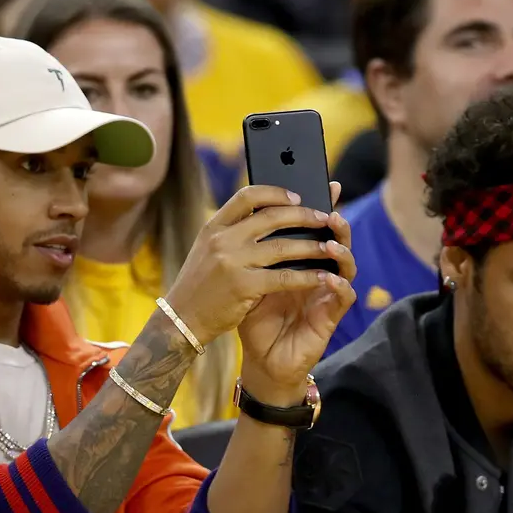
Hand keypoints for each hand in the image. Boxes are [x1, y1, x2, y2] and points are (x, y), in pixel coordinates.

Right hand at [164, 183, 351, 352]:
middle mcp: (222, 240)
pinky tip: (321, 276)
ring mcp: (232, 262)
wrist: (182, 320)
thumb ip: (233, 233)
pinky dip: (306, 276)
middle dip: (304, 215)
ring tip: (330, 246)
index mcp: (213, 226)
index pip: (247, 196)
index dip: (276, 193)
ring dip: (311, 246)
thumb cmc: (200, 285)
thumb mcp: (208, 250)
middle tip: (325, 218)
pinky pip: (284, 277)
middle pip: (272, 217)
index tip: (297, 196)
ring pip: (283, 247)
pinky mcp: (244, 287)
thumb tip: (271, 216)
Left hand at [238, 181, 355, 402]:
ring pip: (347, 264)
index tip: (326, 184)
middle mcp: (317, 272)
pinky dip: (339, 284)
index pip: (314, 227)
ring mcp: (326, 293)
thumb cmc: (255, 319)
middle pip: (335, 239)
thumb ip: (253, 251)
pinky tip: (328, 277)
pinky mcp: (331, 316)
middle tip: (329, 211)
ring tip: (331, 243)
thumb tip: (248, 214)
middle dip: (335, 222)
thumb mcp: (248, 279)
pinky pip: (344, 296)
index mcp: (299, 260)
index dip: (322, 205)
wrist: (261, 360)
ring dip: (341, 251)